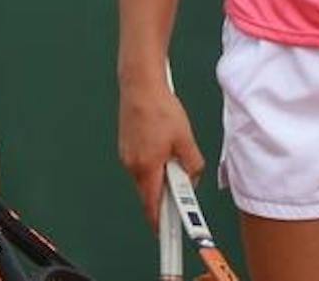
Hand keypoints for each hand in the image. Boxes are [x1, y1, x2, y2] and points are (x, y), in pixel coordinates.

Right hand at [118, 78, 205, 227]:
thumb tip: (192, 178)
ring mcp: (126, 156)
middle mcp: (132, 165)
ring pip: (146, 177)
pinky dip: (153, 161)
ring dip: (160, 173)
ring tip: (172, 149)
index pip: (152, 206)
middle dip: (166, 191)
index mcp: (147, 167)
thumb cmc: (160, 109)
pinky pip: (141, 163)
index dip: (160, 222)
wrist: (140, 86)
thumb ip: (192, 165)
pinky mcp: (126, 147)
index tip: (166, 233)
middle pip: (150, 192)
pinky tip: (162, 142)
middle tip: (181, 177)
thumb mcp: (185, 140)